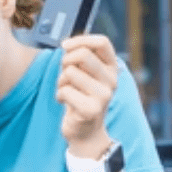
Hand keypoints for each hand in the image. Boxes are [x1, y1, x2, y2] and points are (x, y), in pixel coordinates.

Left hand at [55, 34, 118, 156]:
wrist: (85, 131)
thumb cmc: (80, 96)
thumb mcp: (83, 73)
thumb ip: (79, 57)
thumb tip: (67, 44)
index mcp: (112, 68)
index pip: (102, 42)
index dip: (80, 40)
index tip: (64, 46)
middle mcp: (112, 80)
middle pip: (83, 54)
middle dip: (65, 61)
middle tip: (65, 75)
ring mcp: (104, 96)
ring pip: (70, 72)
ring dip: (61, 81)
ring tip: (67, 91)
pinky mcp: (91, 110)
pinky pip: (64, 91)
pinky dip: (59, 95)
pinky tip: (66, 103)